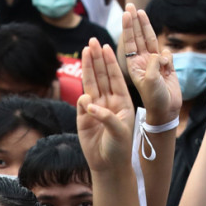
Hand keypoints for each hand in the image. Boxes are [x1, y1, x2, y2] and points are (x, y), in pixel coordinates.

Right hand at [77, 38, 135, 171]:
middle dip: (97, 58)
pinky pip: (82, 103)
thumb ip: (106, 117)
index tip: (106, 47)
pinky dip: (83, 99)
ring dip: (88, 68)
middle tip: (92, 41)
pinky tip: (86, 98)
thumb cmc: (120, 148)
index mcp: (122, 102)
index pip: (116, 78)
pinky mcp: (83, 117)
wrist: (108, 165)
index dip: (110, 63)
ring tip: (84, 51)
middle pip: (102, 76)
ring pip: (91, 84)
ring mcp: (95, 108)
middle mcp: (109, 102)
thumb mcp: (119, 132)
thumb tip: (89, 103)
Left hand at [122, 4, 180, 121]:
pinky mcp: (166, 67)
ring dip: (146, 27)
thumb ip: (153, 65)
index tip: (125, 14)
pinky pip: (166, 54)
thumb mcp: (151, 82)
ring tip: (141, 12)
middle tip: (130, 6)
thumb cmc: (155, 99)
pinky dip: (166, 55)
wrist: (167, 111)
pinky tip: (166, 63)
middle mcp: (142, 62)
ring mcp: (154, 64)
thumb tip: (159, 53)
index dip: (128, 28)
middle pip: (138, 38)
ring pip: (150, 41)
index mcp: (134, 66)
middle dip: (134, 22)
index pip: (129, 43)